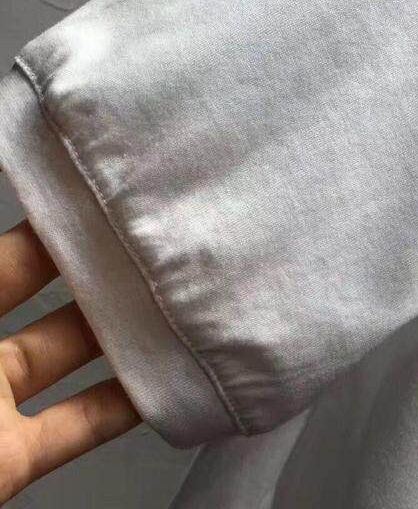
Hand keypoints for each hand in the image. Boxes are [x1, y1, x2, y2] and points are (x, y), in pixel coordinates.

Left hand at [0, 221, 140, 503]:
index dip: (39, 222)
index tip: (85, 189)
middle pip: (35, 288)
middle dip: (86, 259)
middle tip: (139, 228)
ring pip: (65, 353)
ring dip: (117, 326)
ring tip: (168, 289)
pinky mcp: (7, 462)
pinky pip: (77, 428)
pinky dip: (122, 406)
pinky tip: (164, 377)